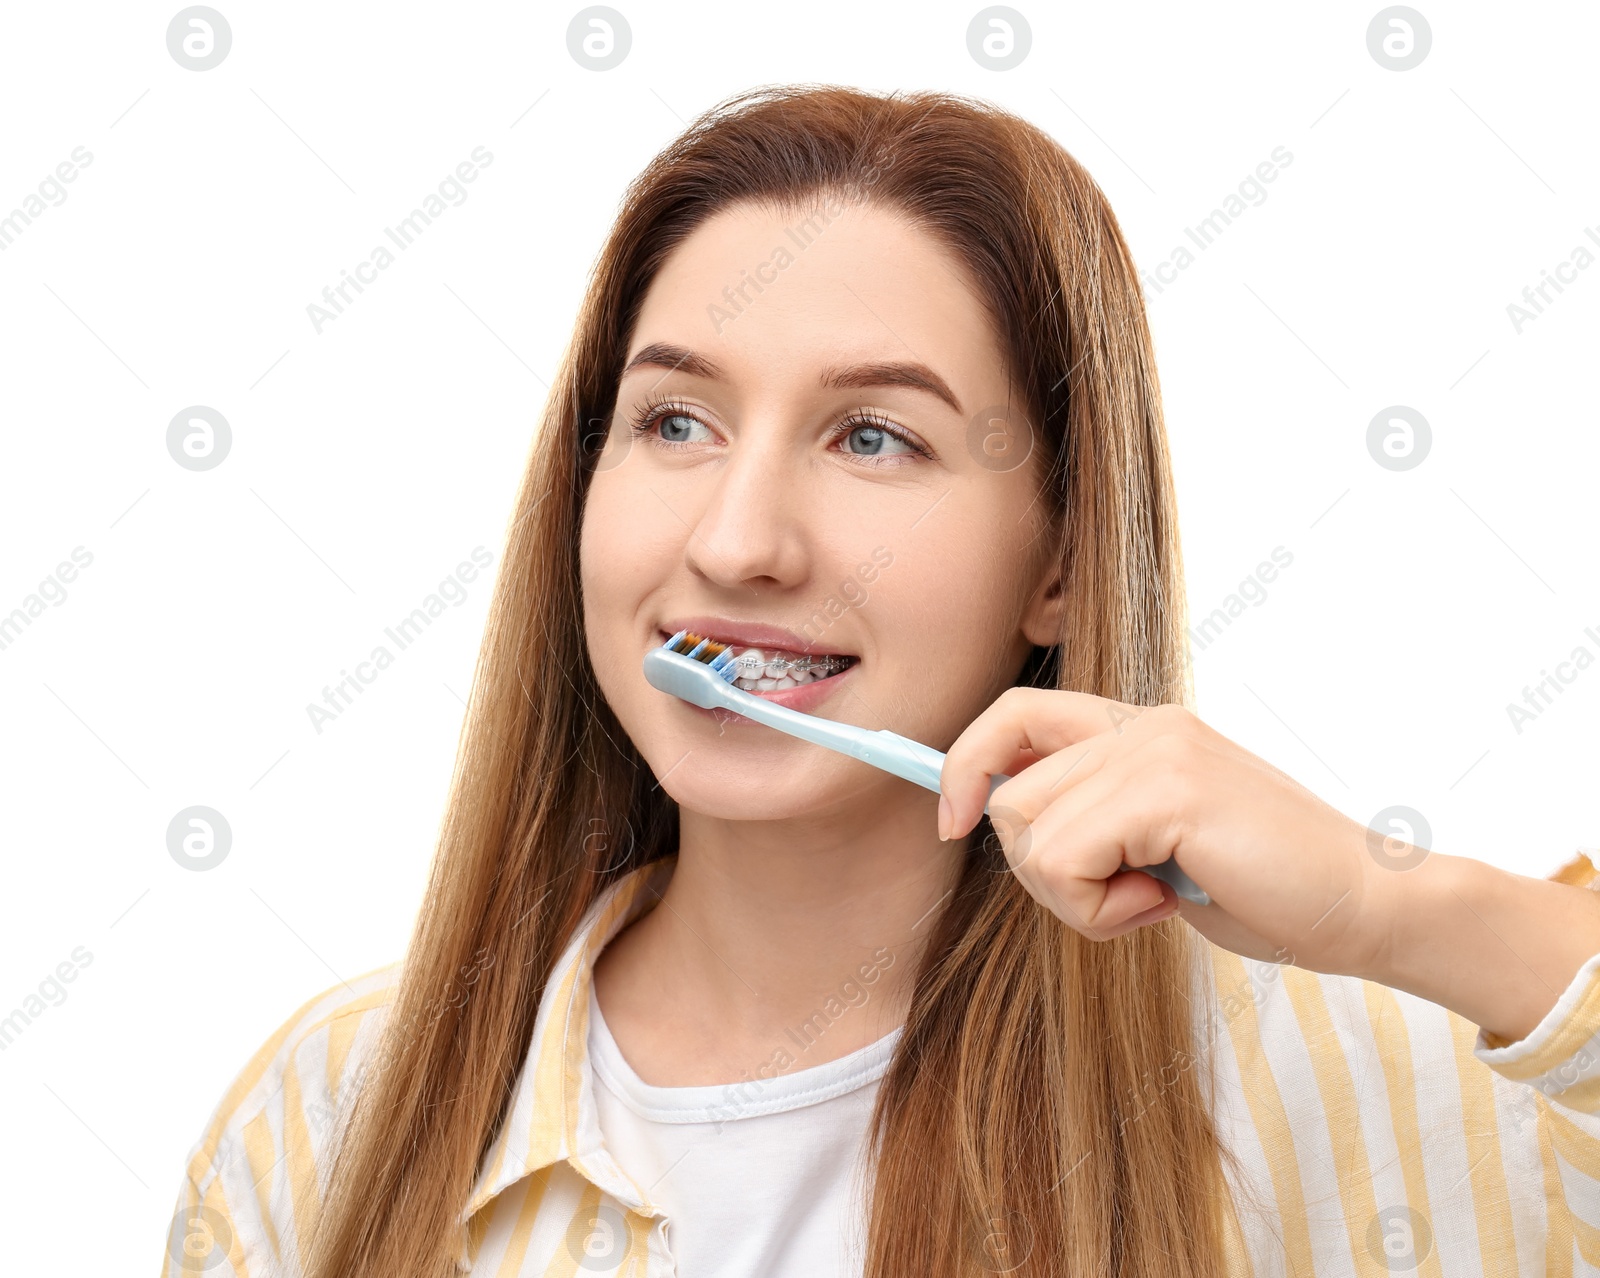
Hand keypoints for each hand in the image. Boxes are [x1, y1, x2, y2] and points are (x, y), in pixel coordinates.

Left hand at [938, 687, 1389, 976]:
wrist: (1369, 906)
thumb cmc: (1266, 886)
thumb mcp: (1159, 845)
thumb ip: (1095, 820)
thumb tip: (1002, 818)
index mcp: (1140, 728)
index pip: (1016, 713)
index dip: (964, 763)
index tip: (949, 819)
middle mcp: (1143, 724)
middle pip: (1008, 795)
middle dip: (1040, 873)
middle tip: (1120, 898)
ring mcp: (1157, 750)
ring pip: (1027, 832)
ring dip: (1076, 898)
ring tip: (1150, 901)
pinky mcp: (1171, 788)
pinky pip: (1064, 859)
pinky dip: (1099, 909)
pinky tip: (1165, 906)